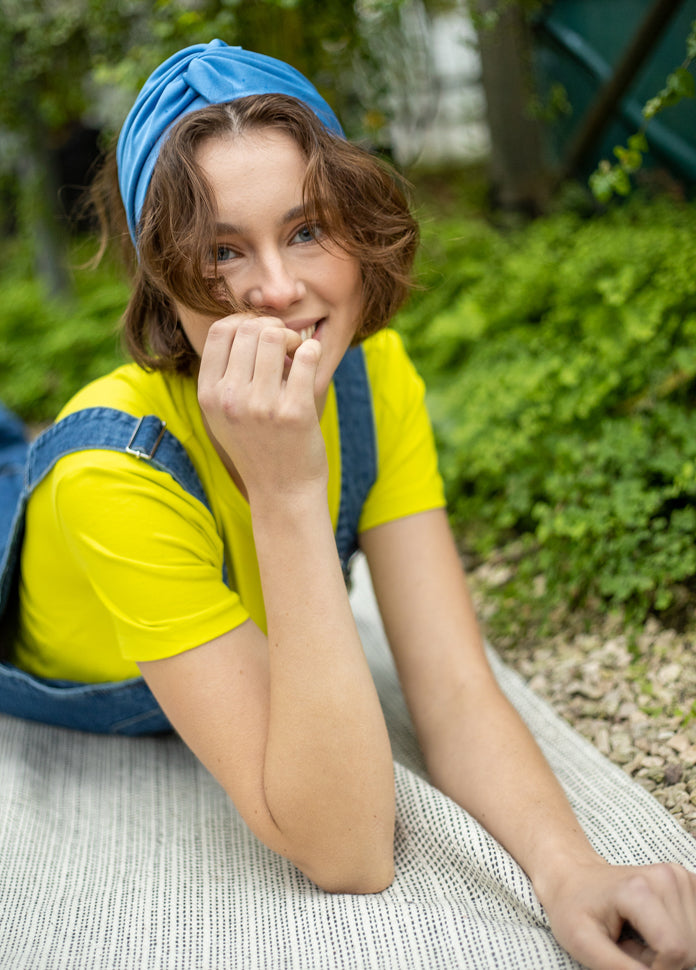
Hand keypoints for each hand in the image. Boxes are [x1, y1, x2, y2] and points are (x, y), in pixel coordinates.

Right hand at [197, 313, 326, 499]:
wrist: (283, 491)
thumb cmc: (258, 447)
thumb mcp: (224, 414)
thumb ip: (226, 373)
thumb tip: (251, 323)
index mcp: (209, 395)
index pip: (222, 331)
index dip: (245, 322)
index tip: (261, 336)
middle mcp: (231, 399)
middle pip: (251, 328)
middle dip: (273, 328)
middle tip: (286, 346)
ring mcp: (262, 406)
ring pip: (276, 335)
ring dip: (294, 338)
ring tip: (298, 355)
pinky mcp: (295, 412)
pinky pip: (307, 355)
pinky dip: (313, 350)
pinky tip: (311, 361)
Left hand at [543, 859, 695, 968]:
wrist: (576, 878)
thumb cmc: (575, 908)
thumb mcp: (583, 943)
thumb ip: (618, 968)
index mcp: (638, 890)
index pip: (676, 950)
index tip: (630, 962)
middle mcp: (665, 877)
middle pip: (689, 948)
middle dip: (663, 961)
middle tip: (630, 948)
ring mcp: (679, 877)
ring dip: (672, 951)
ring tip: (640, 938)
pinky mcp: (688, 882)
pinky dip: (681, 938)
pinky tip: (654, 930)